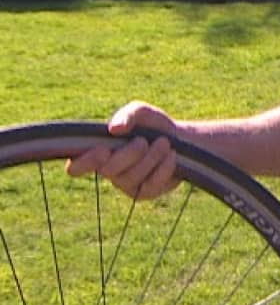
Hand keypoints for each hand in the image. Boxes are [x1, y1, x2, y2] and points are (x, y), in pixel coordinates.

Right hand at [66, 101, 180, 198]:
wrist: (179, 139)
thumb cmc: (152, 125)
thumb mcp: (141, 112)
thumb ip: (128, 115)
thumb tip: (115, 128)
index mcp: (97, 151)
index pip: (76, 167)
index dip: (85, 162)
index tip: (103, 150)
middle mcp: (108, 170)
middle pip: (108, 170)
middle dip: (130, 153)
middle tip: (143, 141)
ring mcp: (126, 184)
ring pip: (132, 177)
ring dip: (151, 157)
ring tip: (164, 143)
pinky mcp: (145, 192)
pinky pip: (151, 184)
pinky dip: (164, 167)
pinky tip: (171, 155)